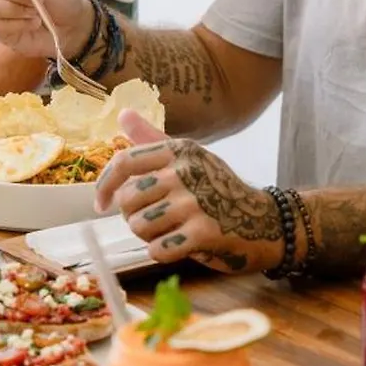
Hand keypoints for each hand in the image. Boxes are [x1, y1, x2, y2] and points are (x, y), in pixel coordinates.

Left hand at [93, 111, 283, 274]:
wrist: (264, 222)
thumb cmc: (219, 190)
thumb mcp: (189, 159)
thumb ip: (153, 138)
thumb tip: (123, 113)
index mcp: (178, 151)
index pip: (124, 163)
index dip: (105, 186)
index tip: (101, 205)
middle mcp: (185, 172)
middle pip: (128, 200)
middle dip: (134, 218)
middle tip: (158, 221)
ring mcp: (195, 202)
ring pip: (139, 226)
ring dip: (149, 236)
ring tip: (172, 231)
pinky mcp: (204, 232)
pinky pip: (158, 249)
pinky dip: (163, 253)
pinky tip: (181, 246)